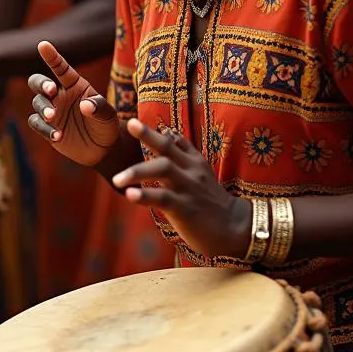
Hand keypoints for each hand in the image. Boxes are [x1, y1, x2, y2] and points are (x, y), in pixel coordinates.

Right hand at [26, 40, 118, 166]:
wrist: (102, 149)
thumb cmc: (106, 125)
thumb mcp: (108, 115)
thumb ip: (99, 108)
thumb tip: (85, 106)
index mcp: (74, 84)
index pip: (60, 67)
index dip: (51, 56)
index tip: (43, 45)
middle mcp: (59, 94)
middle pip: (38, 81)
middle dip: (41, 83)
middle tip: (51, 90)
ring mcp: (51, 110)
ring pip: (37, 102)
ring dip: (43, 108)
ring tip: (53, 117)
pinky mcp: (46, 127)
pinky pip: (36, 123)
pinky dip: (44, 128)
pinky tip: (58, 135)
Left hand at [112, 119, 250, 259]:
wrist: (236, 229)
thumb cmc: (213, 203)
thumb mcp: (201, 174)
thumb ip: (185, 154)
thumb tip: (169, 133)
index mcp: (195, 163)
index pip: (175, 141)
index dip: (155, 131)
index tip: (134, 122)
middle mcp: (192, 171)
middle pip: (168, 148)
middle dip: (148, 136)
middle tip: (130, 126)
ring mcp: (189, 188)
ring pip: (163, 169)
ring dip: (137, 171)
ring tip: (116, 179)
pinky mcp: (186, 208)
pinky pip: (164, 198)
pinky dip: (145, 195)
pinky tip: (129, 195)